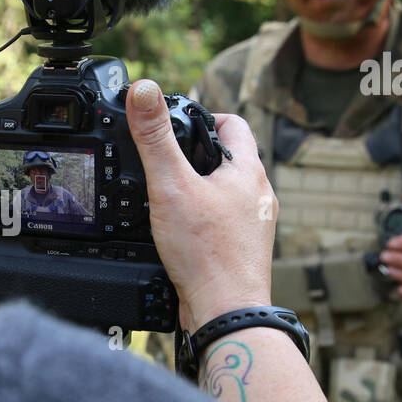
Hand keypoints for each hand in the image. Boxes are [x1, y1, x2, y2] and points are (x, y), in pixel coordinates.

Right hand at [124, 78, 274, 330]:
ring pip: (228, 193)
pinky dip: (205, 220)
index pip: (233, 124)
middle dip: (200, 156)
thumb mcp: (171, 186)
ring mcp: (254, 226)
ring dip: (203, 189)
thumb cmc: (206, 252)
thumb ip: (155, 138)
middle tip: (168, 160)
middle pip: (230, 159)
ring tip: (171, 196)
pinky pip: (225, 223)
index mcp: (247, 171)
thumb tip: (143, 90)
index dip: (205, 116)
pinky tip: (183, 233)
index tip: (180, 122)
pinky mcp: (244, 251)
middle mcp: (258, 195)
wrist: (226, 311)